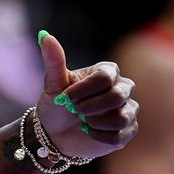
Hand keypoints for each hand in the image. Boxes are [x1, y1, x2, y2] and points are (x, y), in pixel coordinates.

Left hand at [34, 31, 138, 160]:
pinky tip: (89, 132)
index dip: (84, 90)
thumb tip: (44, 36)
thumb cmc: (57, 104)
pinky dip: (101, 137)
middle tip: (75, 111)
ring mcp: (128, 109)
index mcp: (107, 71)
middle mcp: (122, 87)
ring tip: (83, 122)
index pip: (104, 77)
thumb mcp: (53, 83)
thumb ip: (53, 60)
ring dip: (96, 123)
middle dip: (91, 107)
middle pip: (117, 96)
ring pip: (122, 117)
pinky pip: (121, 135)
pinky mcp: (128, 130)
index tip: (66, 98)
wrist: (56, 133)